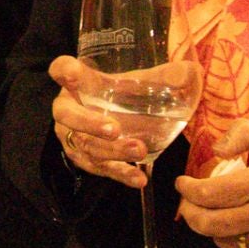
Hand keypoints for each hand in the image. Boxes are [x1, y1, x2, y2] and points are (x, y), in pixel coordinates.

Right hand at [48, 55, 150, 187]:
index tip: (70, 72)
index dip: (63, 71)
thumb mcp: (136, 83)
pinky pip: (100, 168)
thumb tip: (187, 74)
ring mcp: (74, 138)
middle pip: (68, 116)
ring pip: (86, 146)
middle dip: (89, 123)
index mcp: (77, 84)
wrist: (111, 120)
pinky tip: (138, 178)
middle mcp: (68, 110)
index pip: (61, 69)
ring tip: (138, 151)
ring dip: (112, 151)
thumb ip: (160, 78)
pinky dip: (120, 173)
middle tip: (114, 129)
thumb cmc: (119, 96)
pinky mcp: (85, 160)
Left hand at [174, 120, 248, 247]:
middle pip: (208, 224)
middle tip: (188, 204)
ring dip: (212, 228)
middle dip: (190, 213)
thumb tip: (218, 150)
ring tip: (216, 213)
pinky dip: (233, 245)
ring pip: (222, 241)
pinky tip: (239, 229)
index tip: (182, 183)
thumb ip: (246, 133)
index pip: (210, 193)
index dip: (188, 189)